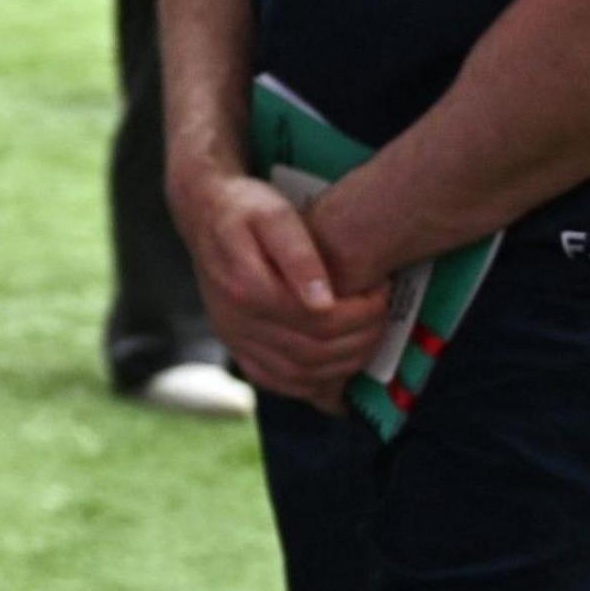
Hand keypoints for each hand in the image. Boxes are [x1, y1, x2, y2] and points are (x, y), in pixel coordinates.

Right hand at [171, 161, 387, 412]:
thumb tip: (324, 301)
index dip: (363, 313)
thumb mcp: (275, 214)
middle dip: (362, 337)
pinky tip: (335, 367)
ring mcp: (233, 338)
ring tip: (368, 334)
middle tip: (383, 312)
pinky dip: (312, 383)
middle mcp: (236, 321)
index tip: (382, 290)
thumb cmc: (246, 206)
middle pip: (315, 351)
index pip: (321, 321)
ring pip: (299, 374)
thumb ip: (299, 255)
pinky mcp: (234, 345)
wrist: (206, 212)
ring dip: (344, 363)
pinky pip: (276, 381)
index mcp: (247, 289)